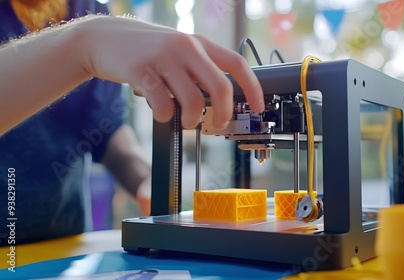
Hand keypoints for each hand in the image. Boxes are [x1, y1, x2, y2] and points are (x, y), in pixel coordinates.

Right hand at [77, 15, 263, 128]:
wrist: (102, 37)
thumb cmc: (145, 48)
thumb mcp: (178, 49)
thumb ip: (199, 68)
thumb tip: (222, 98)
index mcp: (199, 43)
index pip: (237, 64)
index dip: (252, 88)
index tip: (258, 106)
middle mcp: (185, 48)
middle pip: (220, 87)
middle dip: (224, 113)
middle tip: (219, 125)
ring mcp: (163, 58)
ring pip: (193, 100)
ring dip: (193, 120)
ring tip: (186, 121)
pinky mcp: (141, 71)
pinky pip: (163, 104)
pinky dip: (166, 116)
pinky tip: (162, 113)